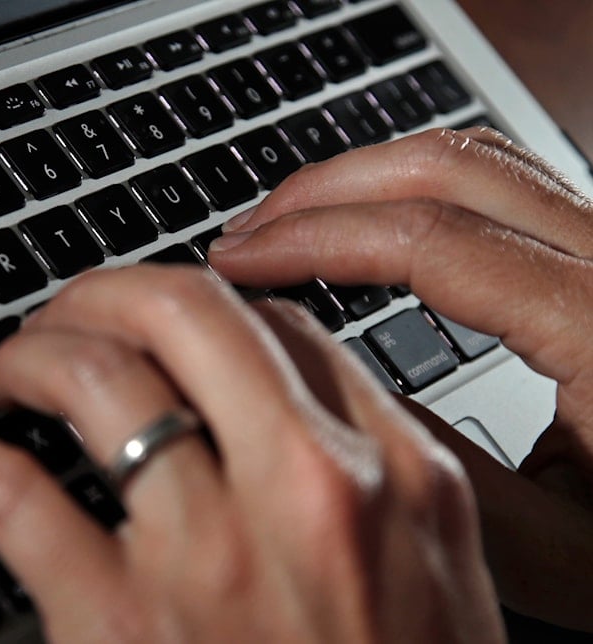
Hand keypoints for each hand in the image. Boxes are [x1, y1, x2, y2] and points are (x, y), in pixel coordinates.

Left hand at [0, 266, 503, 642]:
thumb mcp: (441, 587)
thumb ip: (382, 483)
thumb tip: (298, 404)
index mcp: (398, 477)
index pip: (281, 328)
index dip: (204, 301)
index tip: (162, 316)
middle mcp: (307, 489)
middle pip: (184, 313)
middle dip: (104, 291)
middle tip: (67, 314)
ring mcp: (210, 551)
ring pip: (94, 375)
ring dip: (28, 350)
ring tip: (2, 368)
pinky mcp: (120, 624)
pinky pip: (12, 495)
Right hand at [209, 126, 592, 631]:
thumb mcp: (560, 551)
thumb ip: (436, 474)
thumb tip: (323, 389)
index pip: (432, 242)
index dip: (315, 237)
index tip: (239, 256)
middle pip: (448, 166)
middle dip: (325, 189)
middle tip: (246, 231)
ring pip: (475, 159)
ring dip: (367, 179)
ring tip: (290, 223)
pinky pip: (500, 184)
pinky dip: (413, 190)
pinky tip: (368, 227)